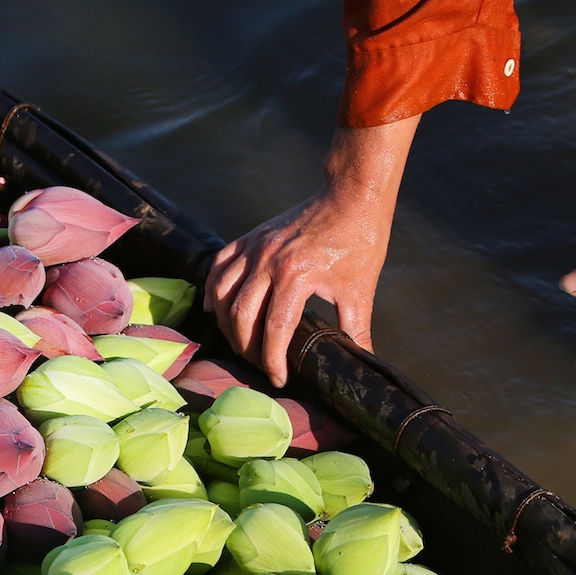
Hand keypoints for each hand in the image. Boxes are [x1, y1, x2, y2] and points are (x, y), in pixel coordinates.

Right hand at [204, 120, 417, 385]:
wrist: (351, 196)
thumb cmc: (359, 240)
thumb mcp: (360, 290)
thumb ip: (356, 329)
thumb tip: (363, 361)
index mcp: (296, 276)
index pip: (274, 329)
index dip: (273, 360)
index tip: (279, 379)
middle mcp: (267, 262)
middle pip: (240, 315)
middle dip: (246, 347)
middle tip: (259, 364)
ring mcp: (255, 247)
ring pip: (223, 293)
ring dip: (226, 323)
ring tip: (240, 342)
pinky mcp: (251, 237)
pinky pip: (219, 266)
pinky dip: (213, 289)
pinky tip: (215, 308)